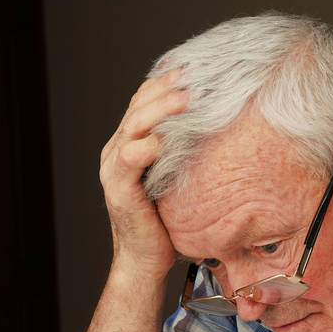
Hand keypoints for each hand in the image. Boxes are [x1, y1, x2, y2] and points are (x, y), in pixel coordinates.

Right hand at [99, 68, 187, 277]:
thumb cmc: (165, 220)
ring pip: (133, 126)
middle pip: (138, 107)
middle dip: (166, 89)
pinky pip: (129, 160)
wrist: (144, 260)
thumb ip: (183, 152)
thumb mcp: (176, 177)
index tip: (195, 71)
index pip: (143, 102)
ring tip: (185, 100)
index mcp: (129, 143)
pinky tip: (164, 141)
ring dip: (159, 110)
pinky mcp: (118, 190)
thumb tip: (218, 128)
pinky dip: (146, 147)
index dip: (165, 84)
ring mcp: (114, 169)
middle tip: (193, 77)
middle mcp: (116, 150)